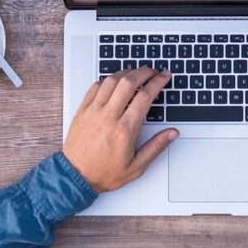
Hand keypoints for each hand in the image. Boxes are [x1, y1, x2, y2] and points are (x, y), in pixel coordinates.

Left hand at [62, 67, 177, 192]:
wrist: (75, 176)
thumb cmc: (103, 173)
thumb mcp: (136, 167)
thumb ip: (156, 147)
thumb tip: (172, 133)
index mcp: (124, 130)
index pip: (145, 96)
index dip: (157, 82)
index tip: (164, 77)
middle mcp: (109, 116)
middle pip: (128, 82)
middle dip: (144, 72)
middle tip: (153, 71)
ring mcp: (94, 111)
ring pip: (111, 80)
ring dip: (126, 72)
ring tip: (136, 72)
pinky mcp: (83, 110)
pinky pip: (95, 86)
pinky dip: (108, 79)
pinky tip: (114, 81)